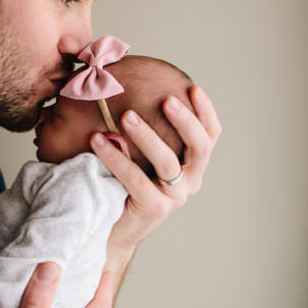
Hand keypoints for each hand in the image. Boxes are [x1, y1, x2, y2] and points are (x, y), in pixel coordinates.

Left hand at [92, 85, 220, 263]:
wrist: (110, 226)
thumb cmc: (122, 182)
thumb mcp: (139, 152)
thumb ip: (142, 124)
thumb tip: (124, 80)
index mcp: (192, 165)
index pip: (210, 136)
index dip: (206, 112)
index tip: (193, 88)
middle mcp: (189, 182)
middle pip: (200, 147)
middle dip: (186, 120)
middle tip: (166, 100)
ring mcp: (174, 198)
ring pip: (168, 162)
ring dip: (147, 135)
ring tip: (126, 115)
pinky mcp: (154, 210)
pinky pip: (136, 179)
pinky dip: (116, 158)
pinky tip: (98, 140)